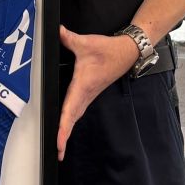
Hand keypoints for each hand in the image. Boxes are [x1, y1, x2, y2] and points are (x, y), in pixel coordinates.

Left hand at [56, 26, 139, 160]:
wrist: (127, 52)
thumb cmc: (108, 51)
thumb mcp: (86, 43)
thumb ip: (69, 38)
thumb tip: (57, 31)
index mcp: (82, 86)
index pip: (70, 111)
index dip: (63, 128)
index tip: (58, 142)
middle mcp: (85, 94)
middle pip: (72, 120)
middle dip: (64, 137)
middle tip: (57, 153)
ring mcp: (88, 95)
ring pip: (75, 117)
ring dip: (67, 131)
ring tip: (59, 146)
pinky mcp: (89, 93)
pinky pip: (77, 111)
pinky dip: (70, 121)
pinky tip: (66, 125)